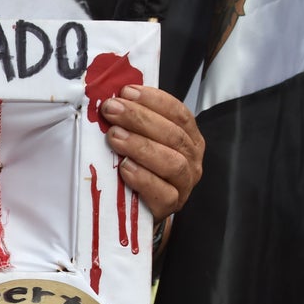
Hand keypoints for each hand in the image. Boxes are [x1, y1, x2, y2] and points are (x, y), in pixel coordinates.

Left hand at [101, 85, 204, 221]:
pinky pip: (162, 192)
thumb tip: (114, 98)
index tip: (126, 92)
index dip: (154, 100)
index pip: (178, 113)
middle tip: (112, 110)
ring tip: (115, 137)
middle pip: (173, 135)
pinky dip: (143, 178)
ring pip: (172, 162)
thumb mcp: (143, 141)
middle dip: (140, 119)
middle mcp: (192, 159)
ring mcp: (184, 184)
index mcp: (189, 138)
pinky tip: (125, 168)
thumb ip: (137, 123)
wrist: (142, 211)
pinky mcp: (171, 206)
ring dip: (141, 146)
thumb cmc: (142, 170)